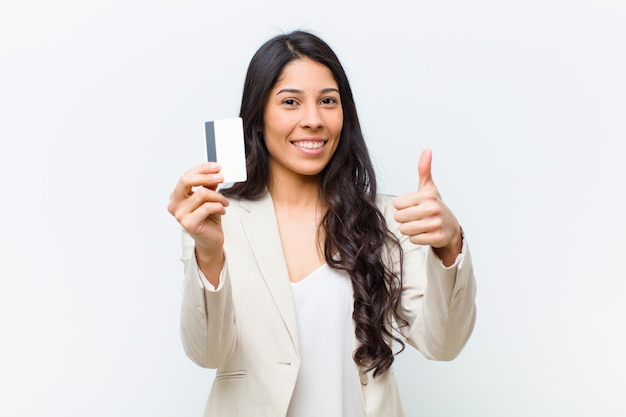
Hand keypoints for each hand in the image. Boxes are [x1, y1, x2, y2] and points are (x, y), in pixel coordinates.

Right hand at [168, 162, 229, 268]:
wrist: (210, 240)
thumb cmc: (208, 219)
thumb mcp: (209, 198)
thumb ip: (209, 185)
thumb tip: (215, 172)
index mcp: (177, 196)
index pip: (186, 176)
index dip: (202, 169)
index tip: (216, 167)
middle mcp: (175, 204)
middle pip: (186, 180)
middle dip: (206, 176)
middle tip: (221, 176)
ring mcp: (180, 214)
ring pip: (202, 194)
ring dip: (218, 197)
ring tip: (224, 202)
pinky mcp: (189, 223)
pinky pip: (207, 207)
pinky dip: (219, 206)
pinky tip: (222, 210)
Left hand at [393, 150, 461, 265]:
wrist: (451, 227)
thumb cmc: (434, 206)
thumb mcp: (429, 188)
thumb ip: (424, 170)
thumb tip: (427, 150)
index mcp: (426, 196)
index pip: (397, 204)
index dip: (402, 207)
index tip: (413, 206)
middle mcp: (431, 209)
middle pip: (398, 217)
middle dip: (404, 219)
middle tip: (415, 217)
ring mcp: (435, 224)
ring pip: (404, 230)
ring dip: (410, 229)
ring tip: (420, 225)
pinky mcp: (436, 237)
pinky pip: (413, 240)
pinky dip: (417, 238)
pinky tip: (425, 233)